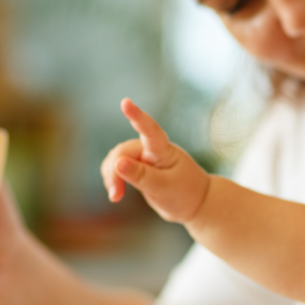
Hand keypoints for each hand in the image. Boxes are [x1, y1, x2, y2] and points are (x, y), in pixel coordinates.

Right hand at [101, 98, 210, 223]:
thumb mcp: (162, 187)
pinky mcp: (136, 165)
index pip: (150, 130)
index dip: (136, 115)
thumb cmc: (183, 193)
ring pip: (116, 158)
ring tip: (116, 197)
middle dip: (114, 173)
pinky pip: (115, 166)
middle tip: (115, 197)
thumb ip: (140, 176)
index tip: (125, 102)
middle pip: (123, 152)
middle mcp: (151, 148)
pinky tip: (116, 192)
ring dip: (112, 176)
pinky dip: (112, 178)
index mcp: (163, 150)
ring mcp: (143, 155)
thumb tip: (117, 163)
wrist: (193, 202)